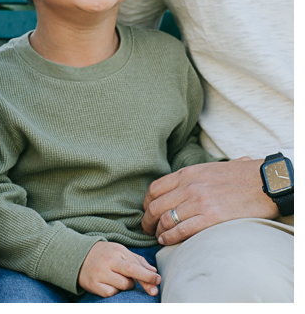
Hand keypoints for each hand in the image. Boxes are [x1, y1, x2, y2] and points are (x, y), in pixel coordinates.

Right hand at [78, 241, 160, 298]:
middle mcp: (108, 262)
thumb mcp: (119, 251)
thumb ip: (137, 260)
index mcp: (116, 251)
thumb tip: (153, 271)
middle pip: (130, 273)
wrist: (77, 255)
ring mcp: (100, 273)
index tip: (158, 279)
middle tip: (154, 289)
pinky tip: (111, 284)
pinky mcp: (94, 285)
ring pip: (123, 286)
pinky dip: (115, 291)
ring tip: (121, 279)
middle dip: (144, 281)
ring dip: (127, 286)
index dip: (148, 274)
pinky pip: (111, 293)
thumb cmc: (104, 254)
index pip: (135, 265)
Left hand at [142, 158, 276, 245]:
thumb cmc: (239, 175)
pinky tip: (166, 241)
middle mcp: (188, 187)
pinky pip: (182, 231)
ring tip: (157, 237)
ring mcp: (198, 202)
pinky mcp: (210, 218)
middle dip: (147, 220)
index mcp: (187, 173)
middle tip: (147, 229)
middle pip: (156, 206)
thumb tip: (187, 180)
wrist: (262, 182)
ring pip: (166, 220)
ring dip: (158, 231)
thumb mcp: (210, 168)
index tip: (147, 211)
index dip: (147, 203)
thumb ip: (195, 175)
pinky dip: (170, 238)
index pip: (155, 189)